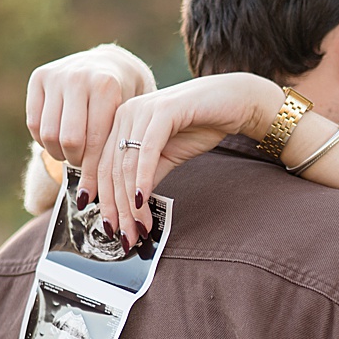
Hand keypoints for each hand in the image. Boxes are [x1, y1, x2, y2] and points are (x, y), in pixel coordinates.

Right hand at [26, 45, 156, 178]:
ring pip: (48, 134)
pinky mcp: (39, 77)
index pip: (94, 140)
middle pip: (68, 140)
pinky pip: (34, 123)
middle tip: (83, 164)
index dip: (92, 169)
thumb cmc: (123, 101)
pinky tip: (58, 140)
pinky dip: (44, 140)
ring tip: (72, 154)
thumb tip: (96, 197)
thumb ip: (117, 148)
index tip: (92, 191)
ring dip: (58, 153)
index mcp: (105, 86)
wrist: (108, 64)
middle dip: (75, 160)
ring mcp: (56, 76)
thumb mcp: (129, 118)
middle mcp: (79, 77)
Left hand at [102, 74, 282, 245]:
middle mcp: (125, 113)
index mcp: (120, 122)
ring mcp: (142, 109)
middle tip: (124, 236)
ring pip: (126, 163)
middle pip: (111, 168)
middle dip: (116, 208)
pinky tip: (142, 201)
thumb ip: (144, 177)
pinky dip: (143, 178)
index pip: (103, 166)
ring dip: (130, 201)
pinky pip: (147, 151)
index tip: (110, 228)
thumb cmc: (201, 126)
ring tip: (138, 227)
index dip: (103, 200)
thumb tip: (129, 209)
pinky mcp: (163, 111)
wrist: (235, 102)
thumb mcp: (166, 157)